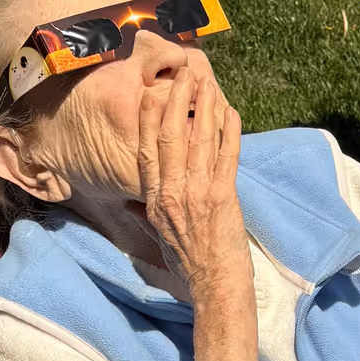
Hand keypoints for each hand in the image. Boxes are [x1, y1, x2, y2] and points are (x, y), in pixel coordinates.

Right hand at [136, 55, 250, 298]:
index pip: (146, 151)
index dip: (149, 120)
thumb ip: (143, 215)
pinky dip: (229, 131)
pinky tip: (230, 111)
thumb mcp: (157, 238)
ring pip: (198, 139)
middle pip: (170, 136)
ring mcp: (197, 192)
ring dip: (204, 107)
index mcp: (154, 200)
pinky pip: (227, 155)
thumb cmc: (187, 264)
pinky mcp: (223, 196)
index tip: (151, 94)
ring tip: (207, 82)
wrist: (214, 286)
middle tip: (182, 74)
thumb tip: (129, 203)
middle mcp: (172, 192)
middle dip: (176, 102)